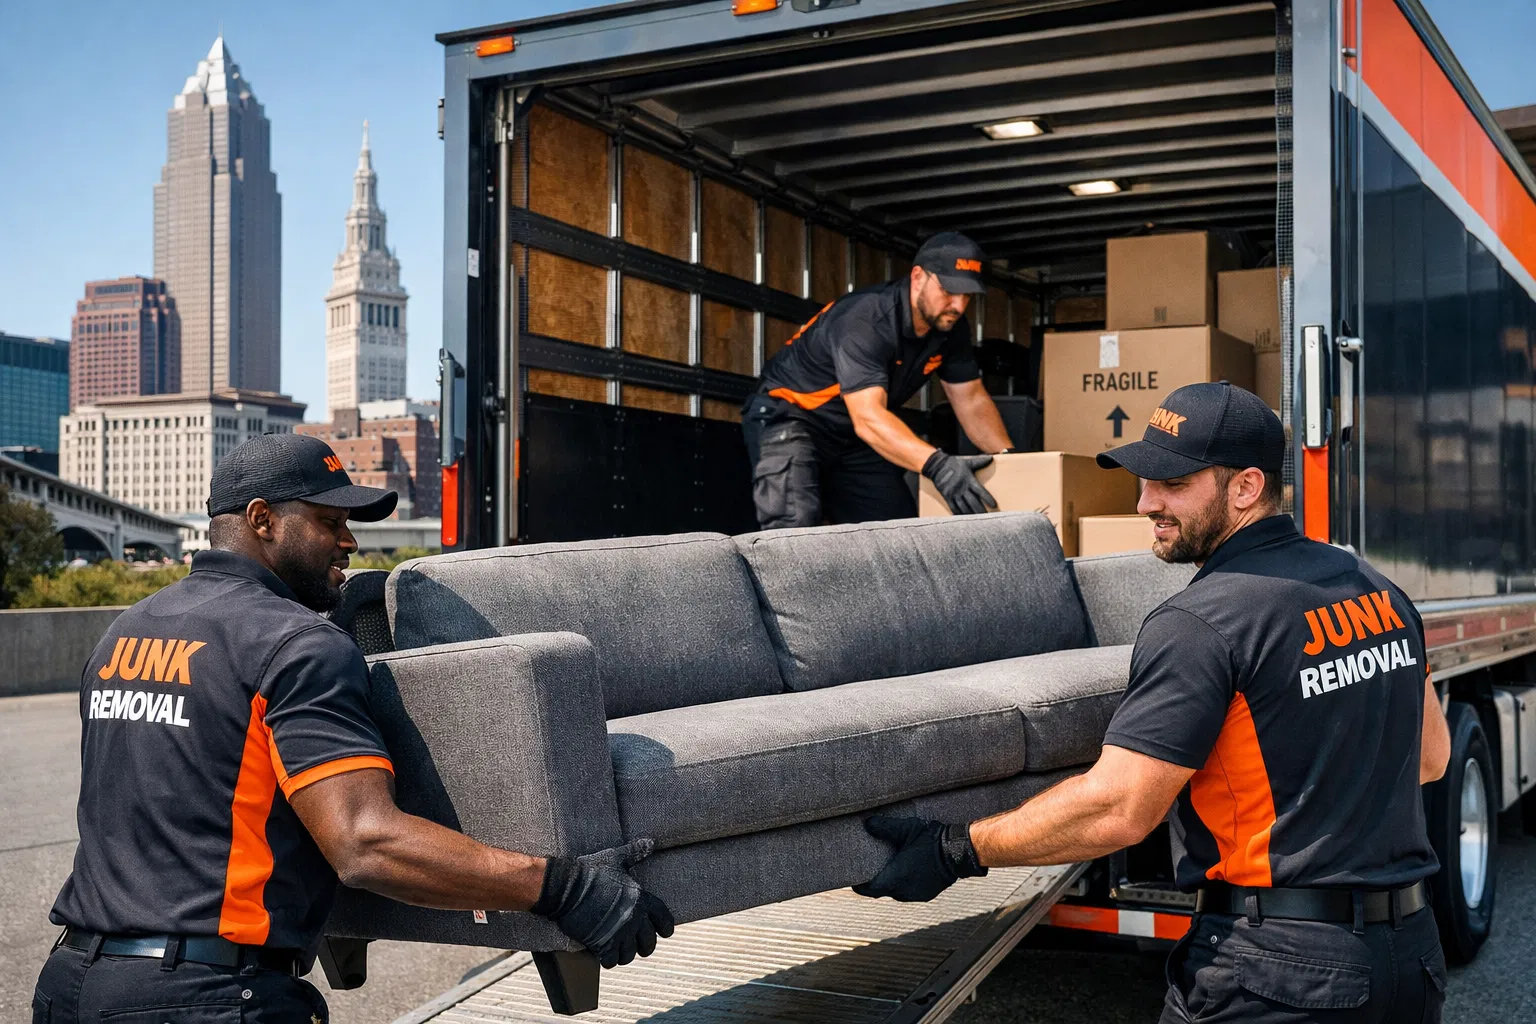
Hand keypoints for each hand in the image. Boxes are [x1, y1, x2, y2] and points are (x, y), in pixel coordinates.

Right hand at [532, 839, 675, 967]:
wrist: (565, 887)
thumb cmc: (590, 871)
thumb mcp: (615, 858)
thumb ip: (635, 853)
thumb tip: (651, 843)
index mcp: (641, 898)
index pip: (664, 919)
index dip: (666, 927)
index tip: (665, 932)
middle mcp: (634, 918)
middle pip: (649, 942)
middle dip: (644, 945)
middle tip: (637, 945)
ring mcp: (619, 933)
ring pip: (630, 954)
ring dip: (625, 953)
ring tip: (619, 950)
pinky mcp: (602, 944)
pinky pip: (612, 960)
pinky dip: (609, 960)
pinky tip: (604, 954)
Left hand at [854, 815, 986, 901]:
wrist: (959, 852)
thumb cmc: (931, 840)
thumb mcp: (906, 829)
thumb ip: (884, 827)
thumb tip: (867, 824)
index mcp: (895, 879)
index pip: (868, 889)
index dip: (859, 884)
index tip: (853, 877)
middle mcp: (903, 892)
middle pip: (881, 890)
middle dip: (875, 881)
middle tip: (869, 867)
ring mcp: (915, 895)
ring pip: (895, 891)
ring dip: (890, 882)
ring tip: (887, 867)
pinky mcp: (926, 894)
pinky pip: (908, 891)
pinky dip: (903, 883)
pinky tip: (905, 870)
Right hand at [922, 452, 996, 514]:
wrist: (936, 466)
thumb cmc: (953, 463)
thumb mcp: (967, 462)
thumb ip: (980, 461)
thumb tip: (991, 458)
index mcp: (968, 480)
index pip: (980, 491)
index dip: (987, 498)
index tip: (994, 505)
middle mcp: (962, 488)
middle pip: (973, 502)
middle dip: (981, 510)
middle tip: (988, 517)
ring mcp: (954, 494)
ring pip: (964, 507)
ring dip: (971, 514)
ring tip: (978, 520)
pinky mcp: (947, 497)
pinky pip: (954, 508)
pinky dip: (959, 514)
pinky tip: (964, 519)